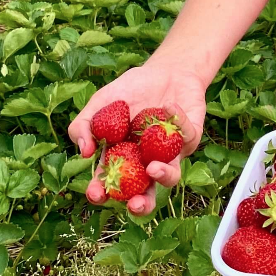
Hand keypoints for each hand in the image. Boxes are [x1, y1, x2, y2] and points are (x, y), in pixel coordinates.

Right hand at [68, 59, 206, 216]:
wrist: (165, 70)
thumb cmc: (131, 90)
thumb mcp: (101, 102)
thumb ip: (84, 124)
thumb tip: (84, 152)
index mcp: (122, 157)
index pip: (110, 183)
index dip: (102, 193)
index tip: (96, 194)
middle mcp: (147, 161)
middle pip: (145, 194)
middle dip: (141, 204)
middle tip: (135, 203)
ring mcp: (170, 152)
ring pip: (172, 176)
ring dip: (164, 176)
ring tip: (153, 168)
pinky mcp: (191, 137)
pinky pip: (187, 137)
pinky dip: (177, 121)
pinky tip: (167, 105)